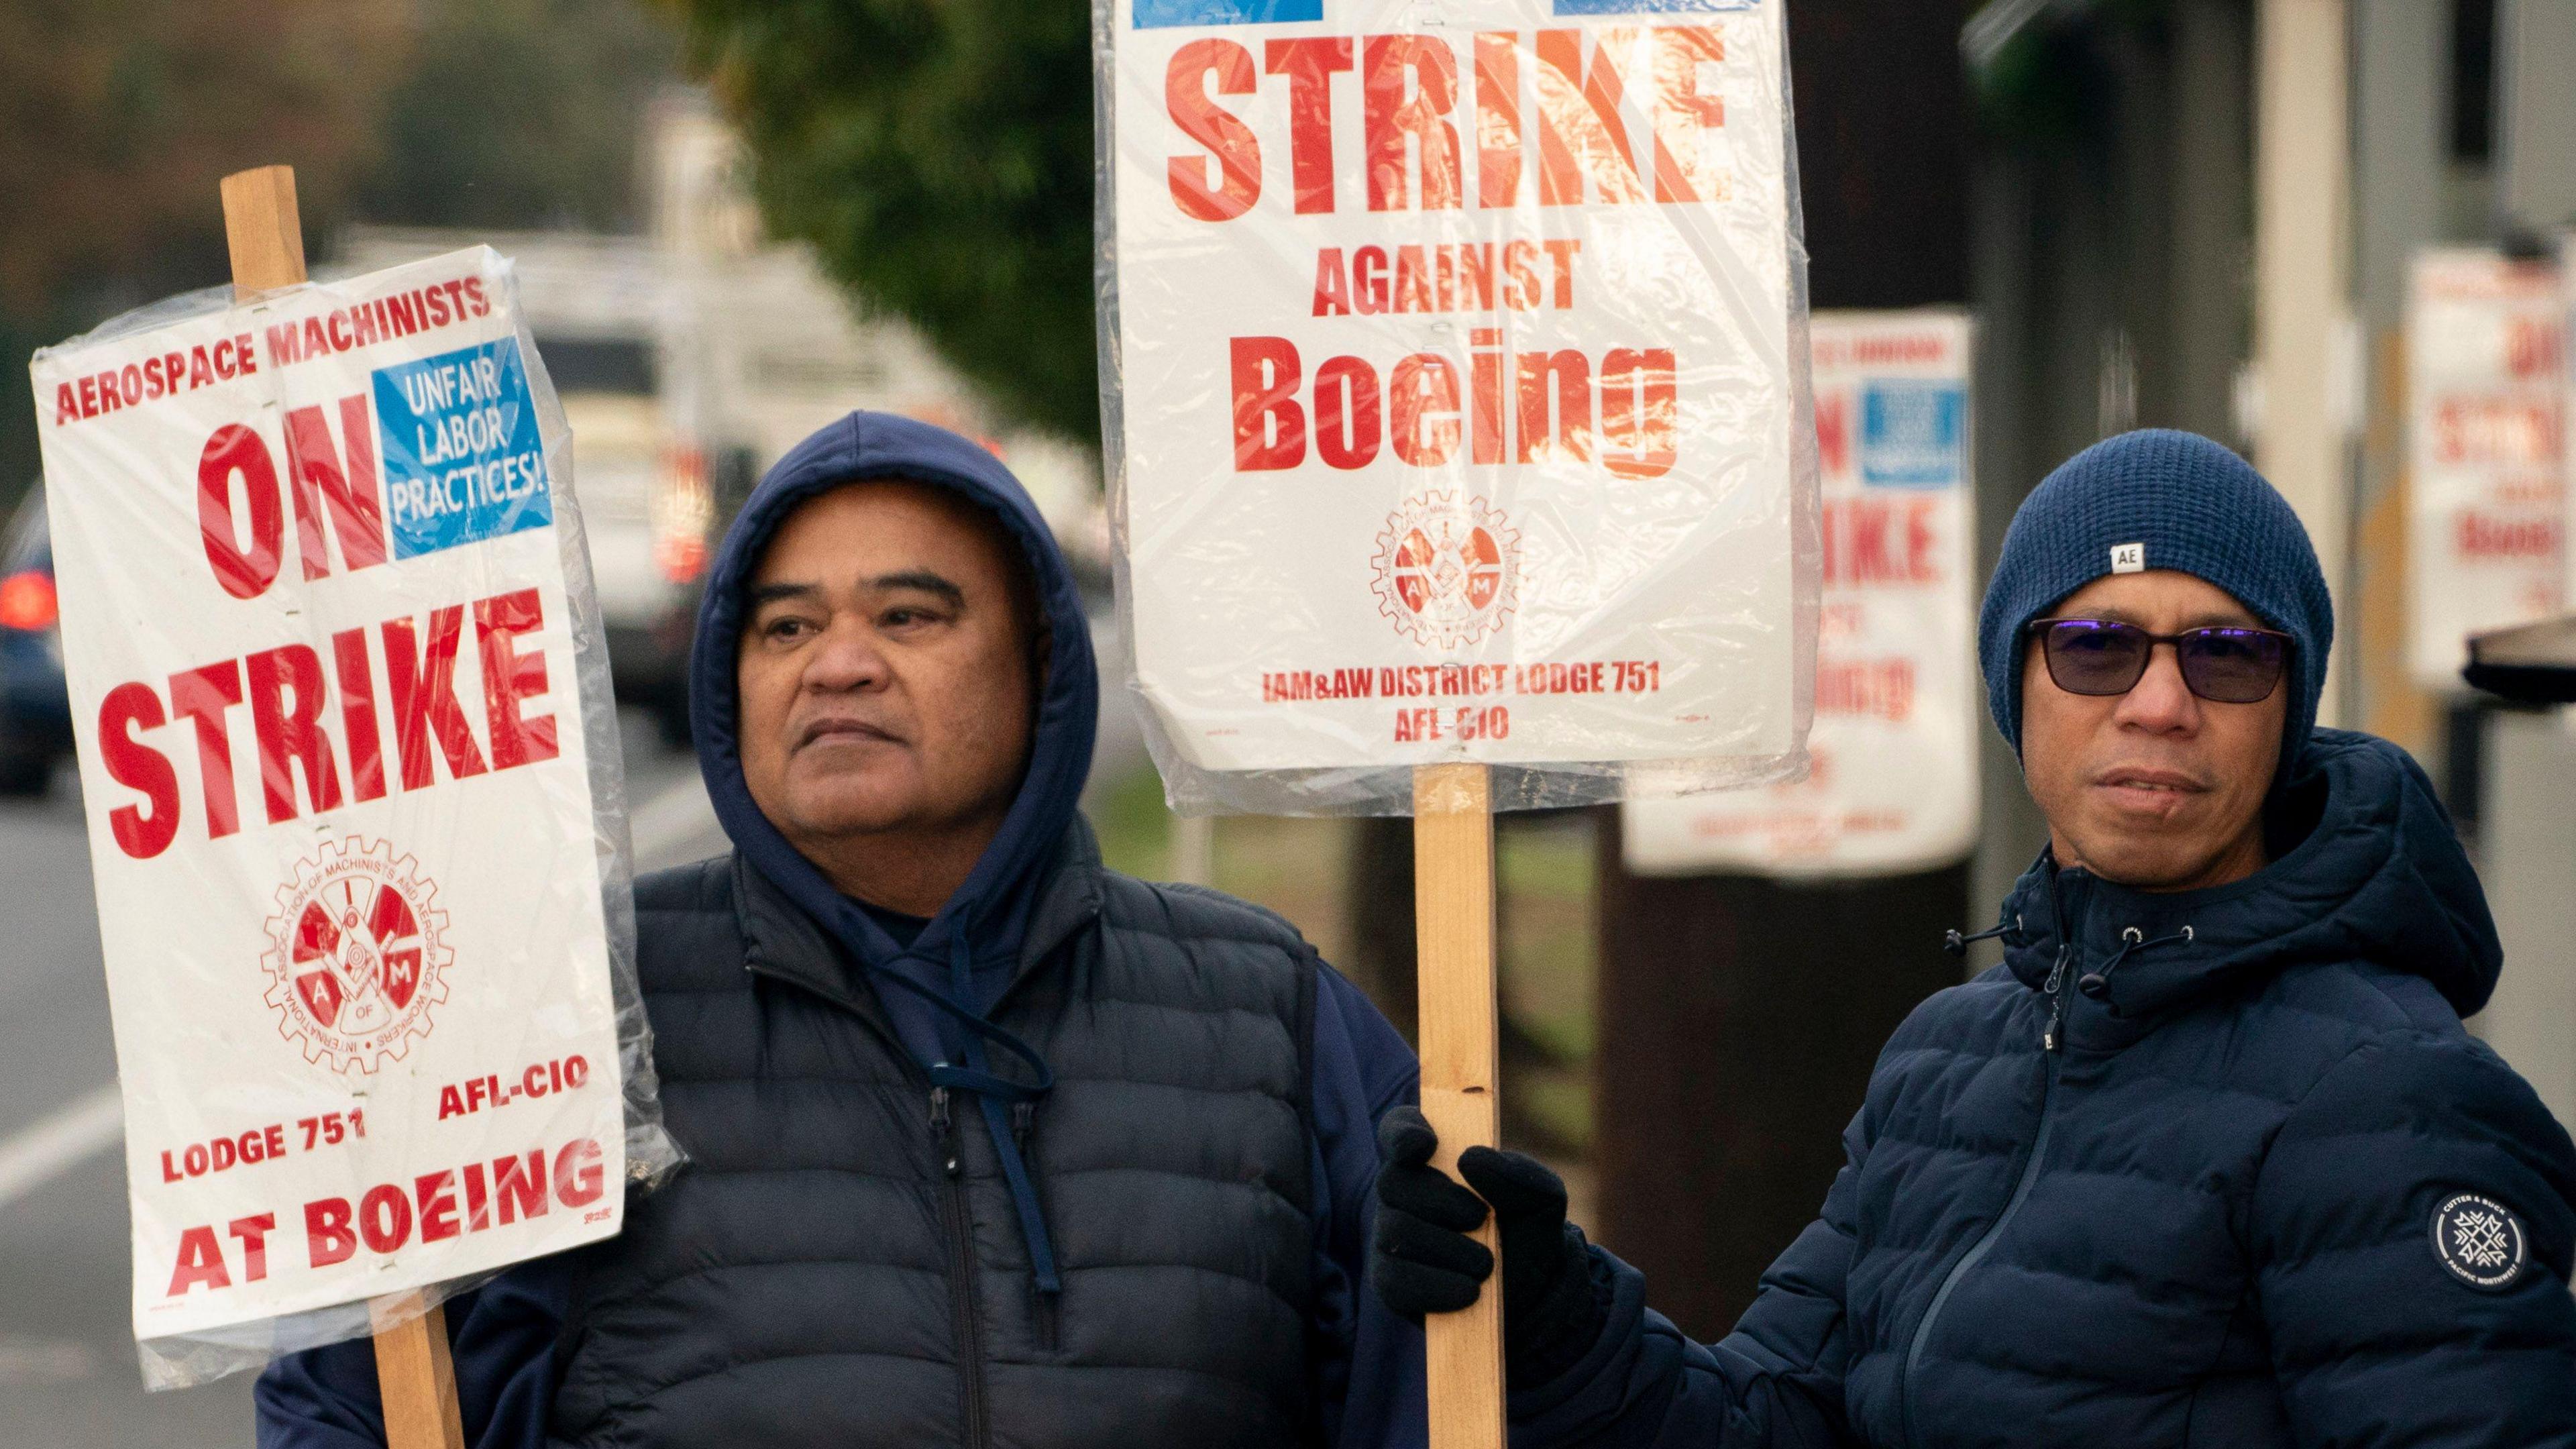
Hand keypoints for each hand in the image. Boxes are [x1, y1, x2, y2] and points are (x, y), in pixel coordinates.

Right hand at [1371, 1106, 1608, 1383]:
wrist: (1530, 1297)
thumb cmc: (1528, 1234)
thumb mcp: (1542, 1200)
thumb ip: (1516, 1173)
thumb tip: (1469, 1159)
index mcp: (1433, 1158)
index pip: (1399, 1127)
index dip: (1402, 1131)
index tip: (1425, 1144)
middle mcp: (1402, 1193)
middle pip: (1393, 1182)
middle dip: (1441, 1201)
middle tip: (1480, 1217)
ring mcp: (1389, 1237)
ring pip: (1396, 1232)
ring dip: (1449, 1249)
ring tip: (1486, 1265)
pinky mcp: (1389, 1282)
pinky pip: (1395, 1280)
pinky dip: (1437, 1286)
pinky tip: (1470, 1292)